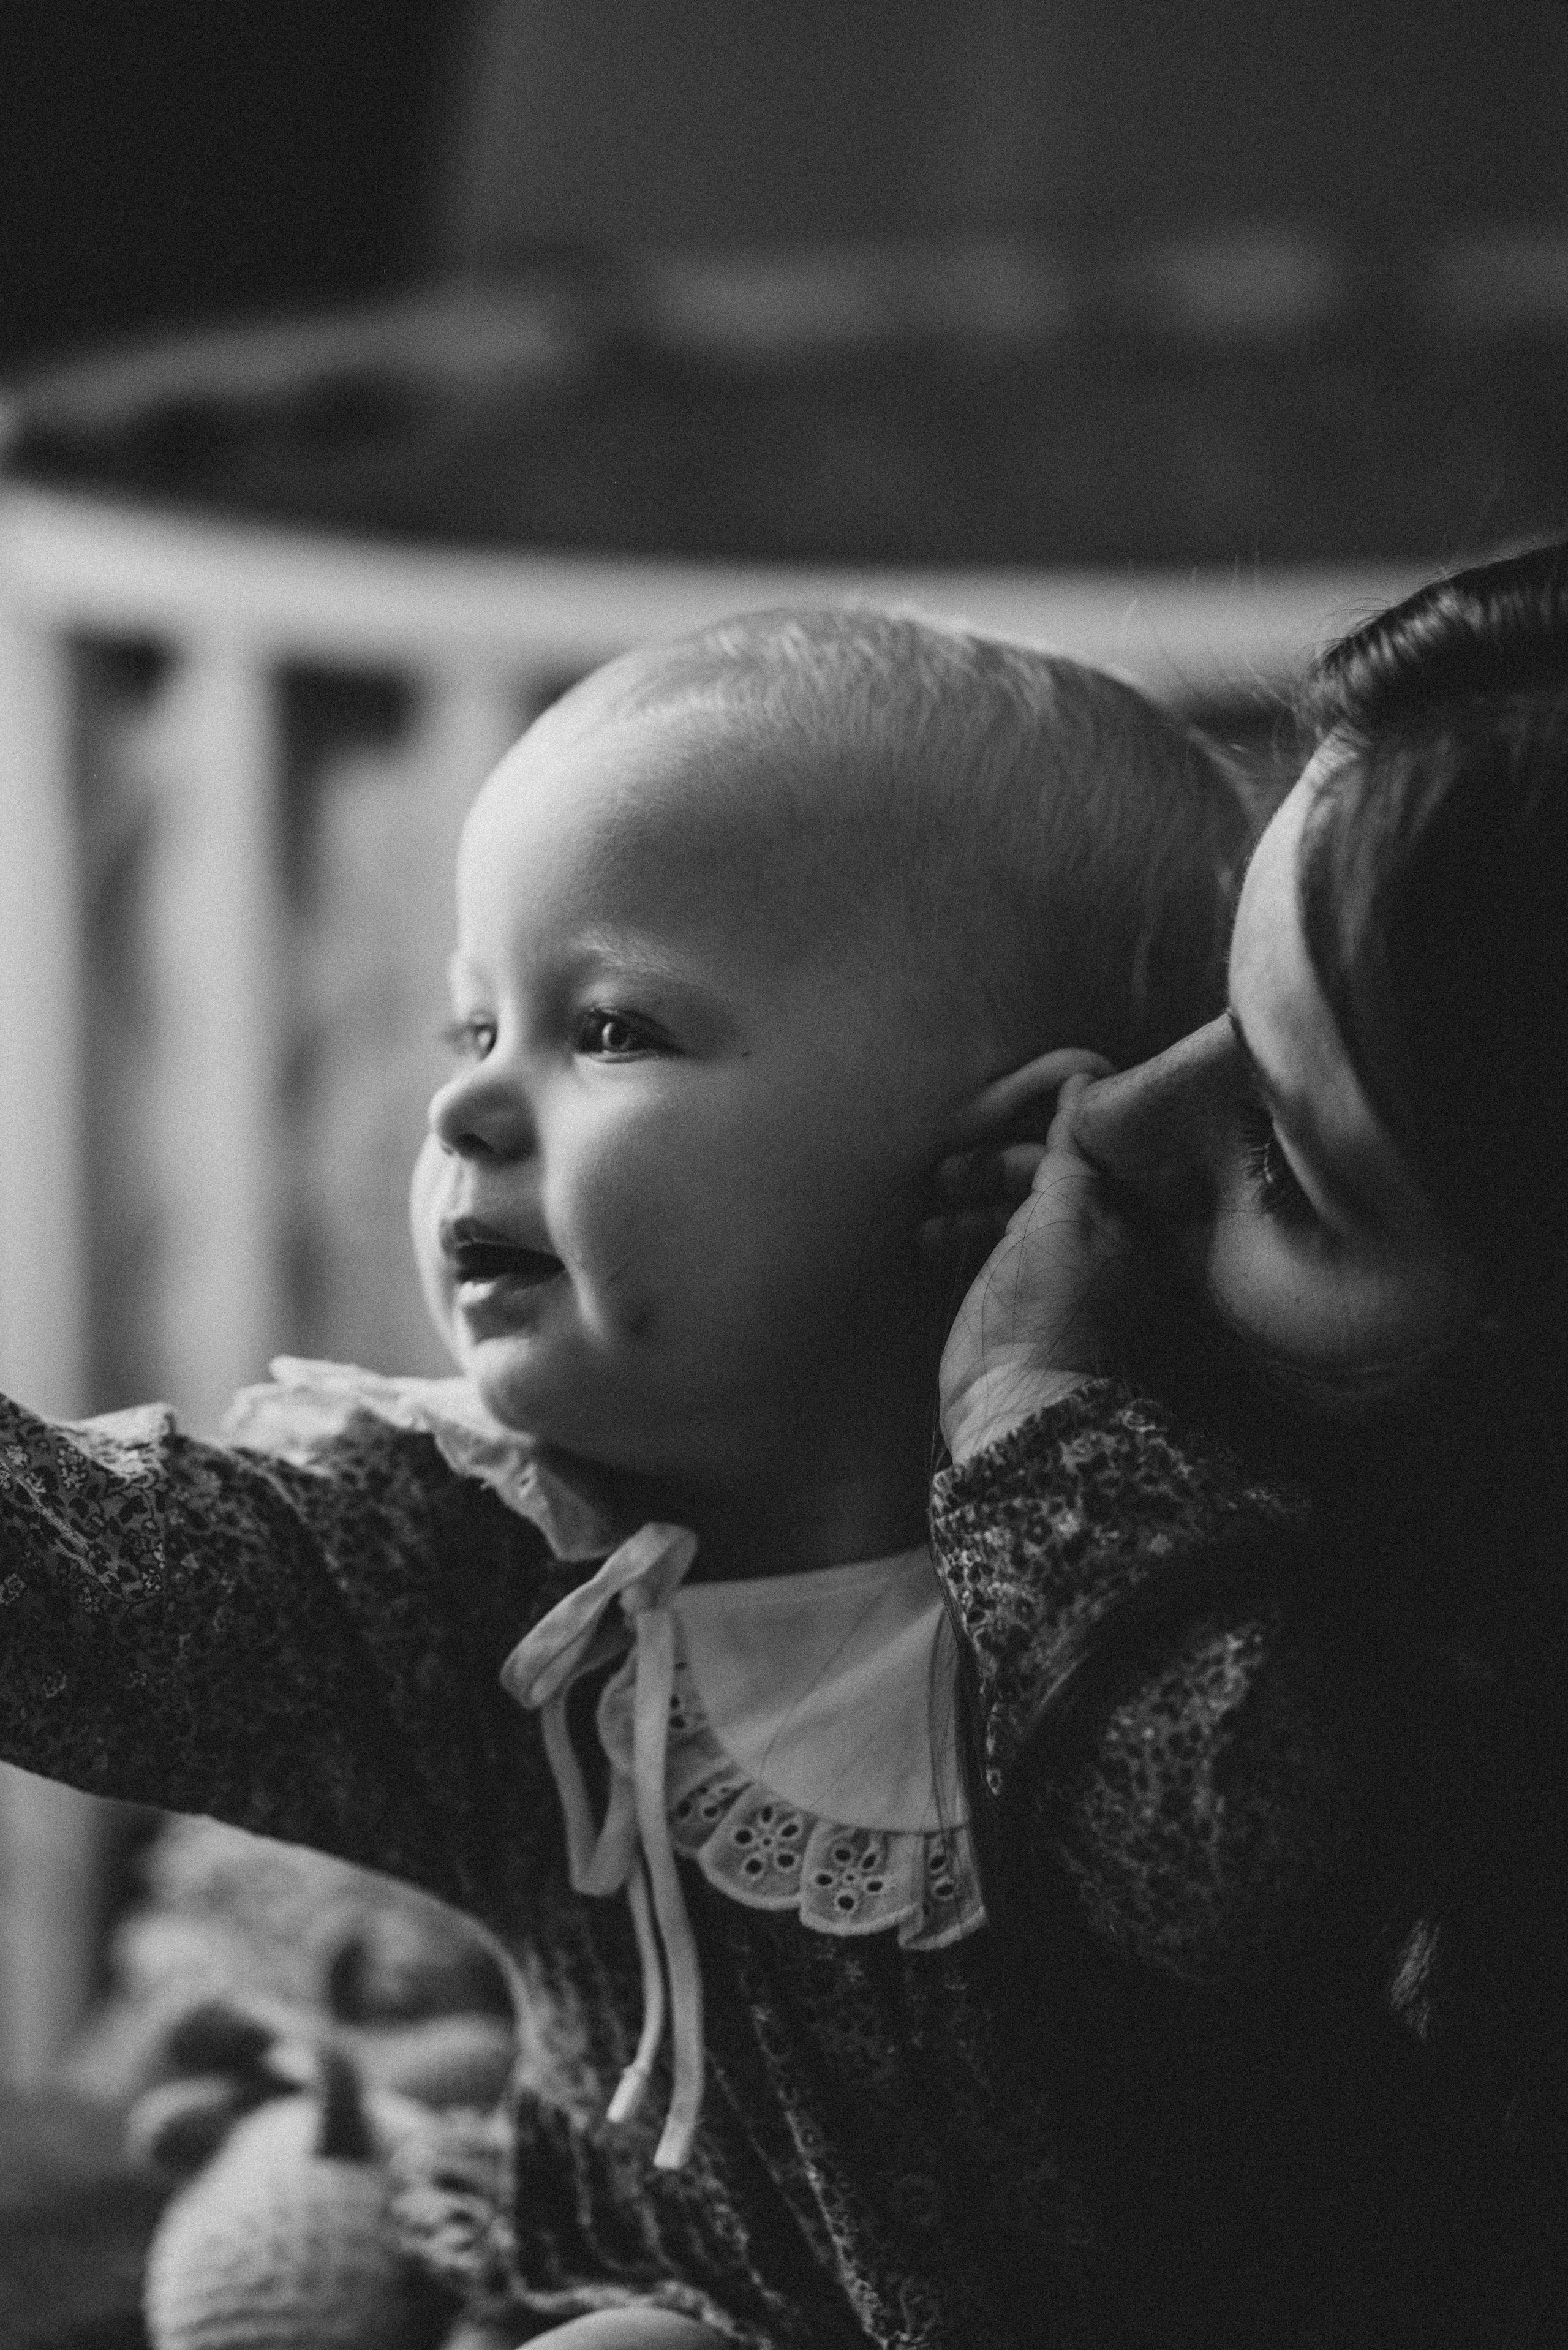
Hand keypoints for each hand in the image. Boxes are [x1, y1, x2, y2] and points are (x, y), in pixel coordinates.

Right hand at [934, 1064, 1134, 1464]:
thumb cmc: (1052, 1306)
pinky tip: (925, 1235)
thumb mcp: (1066, 1214)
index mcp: (1118, 1216)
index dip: (1040, 1128)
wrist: (1016, 1399)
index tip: (998, 1114)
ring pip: (1001, 1205)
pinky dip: (949, 1233)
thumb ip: (1070, 1150)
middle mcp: (1086, 1235)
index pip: (1081, 1148)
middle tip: (951, 1165)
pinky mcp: (1002, 1292)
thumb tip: (1084, 1079)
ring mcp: (1042, 1266)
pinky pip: (975, 1242)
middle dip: (992, 1163)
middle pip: (1036, 1173)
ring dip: (965, 1194)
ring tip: (934, 1194)